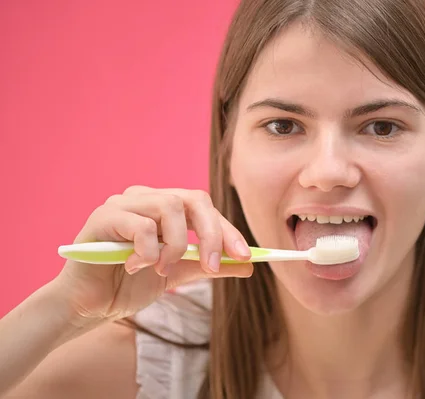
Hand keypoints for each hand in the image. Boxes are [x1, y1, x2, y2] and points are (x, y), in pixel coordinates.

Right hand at [52, 185, 252, 325]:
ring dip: (174, 245)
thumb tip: (249, 266)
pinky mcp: (103, 217)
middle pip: (194, 199)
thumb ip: (209, 266)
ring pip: (169, 206)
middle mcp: (146, 198)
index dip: (228, 231)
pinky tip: (134, 267)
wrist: (90, 306)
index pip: (205, 208)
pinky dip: (147, 251)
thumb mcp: (178, 274)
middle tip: (214, 266)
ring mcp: (123, 204)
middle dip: (211, 234)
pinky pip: (139, 225)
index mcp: (165, 208)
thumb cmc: (130, 285)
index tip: (246, 257)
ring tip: (161, 269)